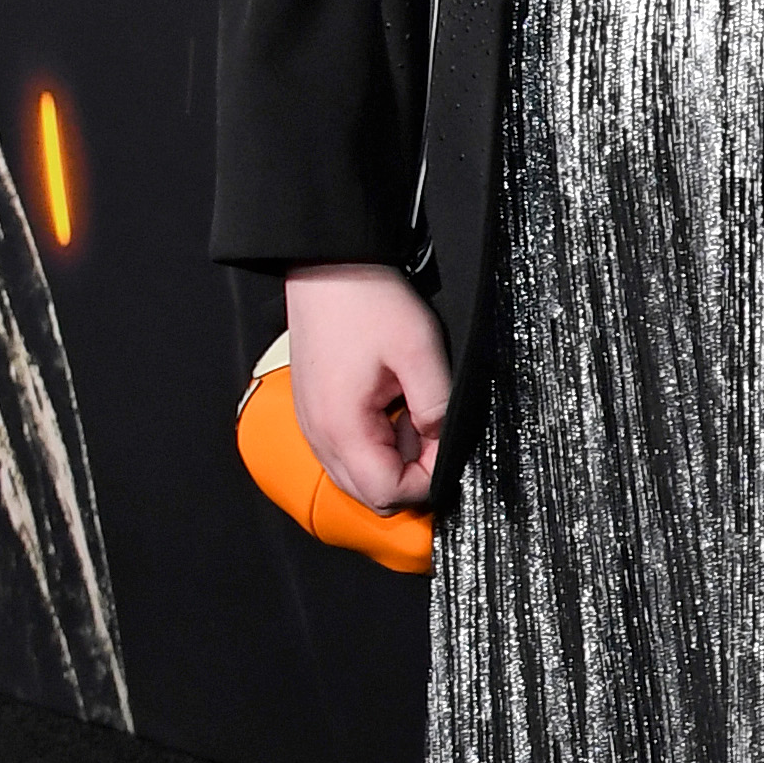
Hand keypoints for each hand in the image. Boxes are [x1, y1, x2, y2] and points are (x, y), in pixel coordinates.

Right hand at [281, 262, 450, 512]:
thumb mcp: (419, 352)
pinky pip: (350, 447)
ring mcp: (315, 427)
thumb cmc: (368, 304)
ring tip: (412, 407)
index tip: (448, 442)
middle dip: (411, 470)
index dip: (427, 478)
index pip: (386, 493)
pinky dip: (377, 437)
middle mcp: (320, 439)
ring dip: (395, 453)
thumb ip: (437, 408)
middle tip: (432, 426)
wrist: (328, 269)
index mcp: (342, 431)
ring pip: (360, 472)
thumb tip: (445, 445)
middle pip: (371, 492)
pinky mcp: (318, 413)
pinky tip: (393, 401)